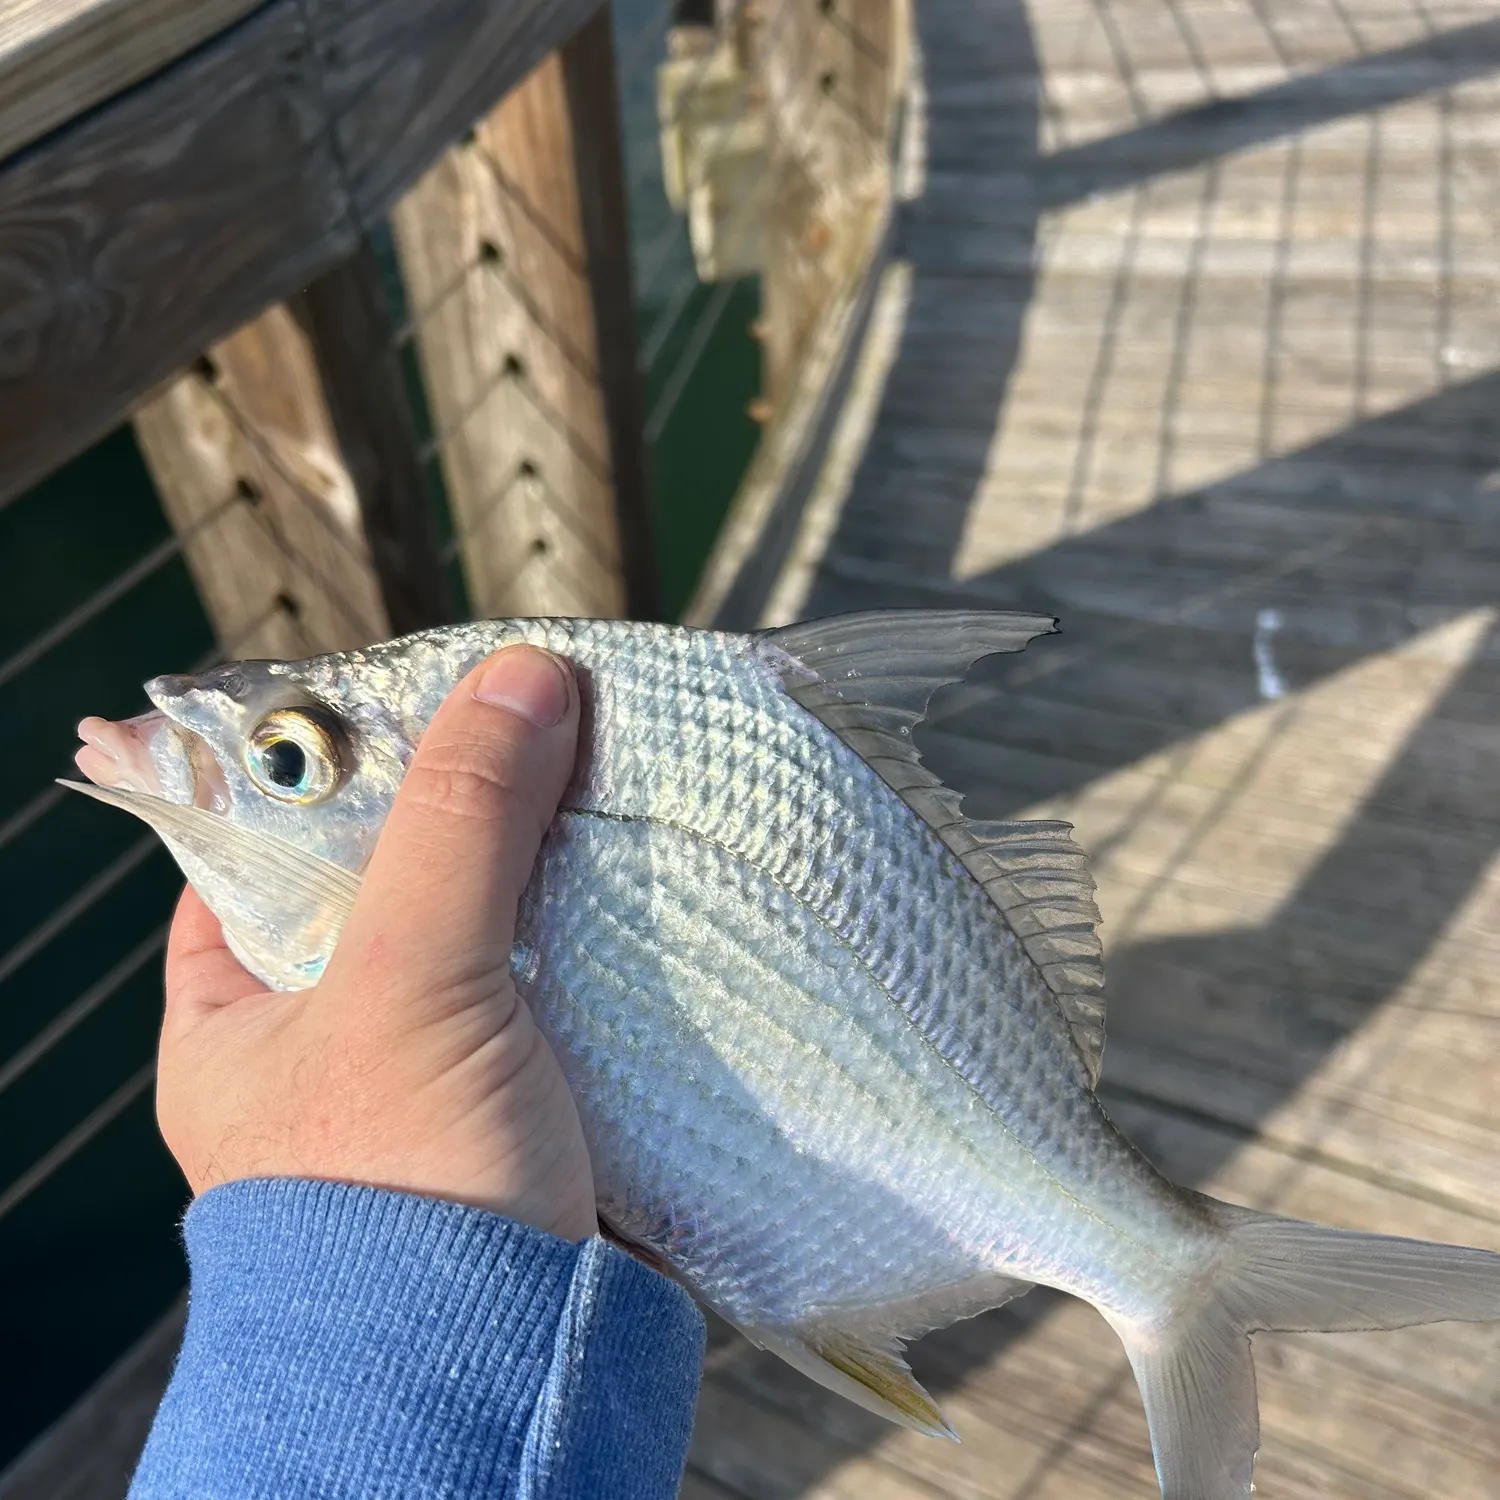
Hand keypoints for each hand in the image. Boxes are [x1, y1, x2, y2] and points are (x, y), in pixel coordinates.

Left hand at [156, 645, 596, 1241]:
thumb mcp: (408, 983)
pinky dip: (591, 930)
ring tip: (600, 773)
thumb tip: (524, 674)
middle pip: (391, 879)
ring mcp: (430, 1071)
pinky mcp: (525, 1097)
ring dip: (543, 866)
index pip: (254, 851)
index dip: (327, 770)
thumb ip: (458, 825)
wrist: (501, 1372)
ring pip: (486, 927)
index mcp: (235, 1017)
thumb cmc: (402, 1189)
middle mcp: (325, 1040)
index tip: (410, 700)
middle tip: (531, 721)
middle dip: (463, 807)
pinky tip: (636, 872)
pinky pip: (553, 980)